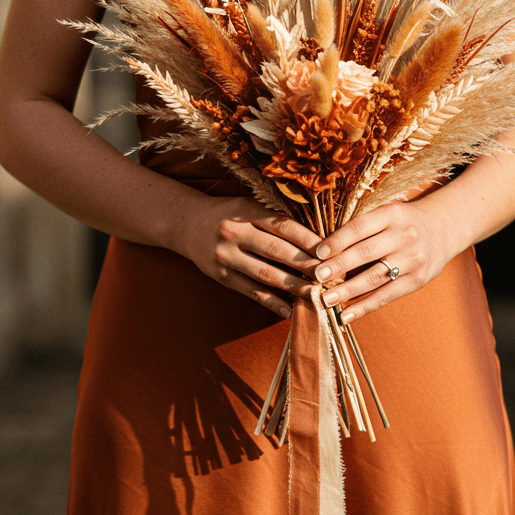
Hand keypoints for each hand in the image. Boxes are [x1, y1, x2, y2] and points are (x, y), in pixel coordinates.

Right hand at [180, 194, 321, 317]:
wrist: (185, 224)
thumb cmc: (228, 214)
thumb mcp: (248, 204)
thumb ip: (275, 217)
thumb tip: (315, 238)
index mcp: (245, 210)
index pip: (282, 226)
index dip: (307, 240)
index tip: (329, 252)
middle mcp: (234, 232)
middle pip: (276, 251)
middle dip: (305, 265)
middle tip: (328, 276)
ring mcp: (226, 256)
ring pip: (265, 274)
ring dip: (293, 287)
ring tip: (315, 295)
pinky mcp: (222, 276)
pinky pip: (251, 292)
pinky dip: (272, 302)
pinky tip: (289, 310)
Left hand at [311, 199, 459, 322]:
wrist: (443, 229)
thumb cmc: (403, 222)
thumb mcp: (387, 213)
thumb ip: (361, 227)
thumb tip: (322, 251)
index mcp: (392, 214)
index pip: (360, 227)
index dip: (337, 240)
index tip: (317, 253)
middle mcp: (405, 236)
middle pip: (365, 253)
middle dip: (338, 266)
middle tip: (316, 277)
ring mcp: (413, 259)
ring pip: (374, 278)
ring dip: (347, 291)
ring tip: (325, 300)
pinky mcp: (417, 280)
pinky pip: (386, 296)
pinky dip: (364, 307)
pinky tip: (346, 316)